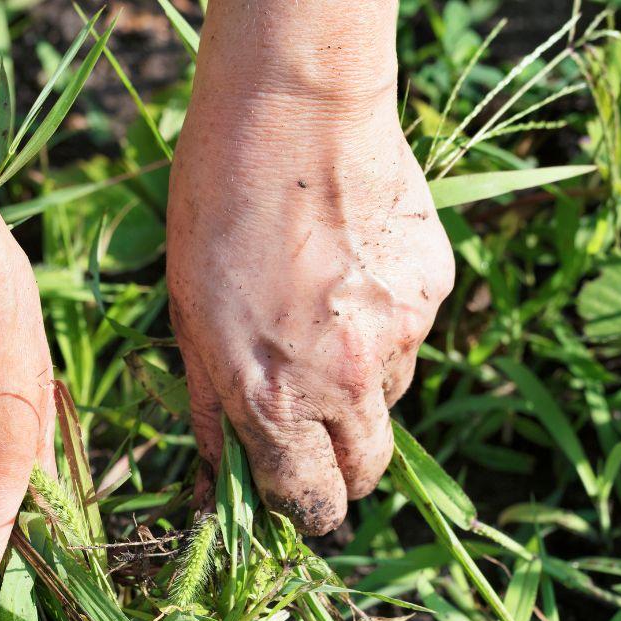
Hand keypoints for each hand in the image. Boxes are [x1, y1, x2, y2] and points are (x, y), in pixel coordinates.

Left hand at [166, 2, 453, 534]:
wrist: (294, 110)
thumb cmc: (216, 211)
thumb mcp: (188, 320)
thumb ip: (211, 411)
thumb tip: (217, 479)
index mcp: (274, 400)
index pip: (311, 503)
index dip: (305, 510)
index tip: (301, 499)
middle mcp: (346, 383)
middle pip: (367, 473)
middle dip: (342, 469)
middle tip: (316, 430)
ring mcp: (399, 337)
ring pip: (389, 401)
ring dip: (360, 388)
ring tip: (324, 319)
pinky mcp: (433, 292)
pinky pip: (410, 338)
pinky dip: (384, 328)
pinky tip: (352, 277)